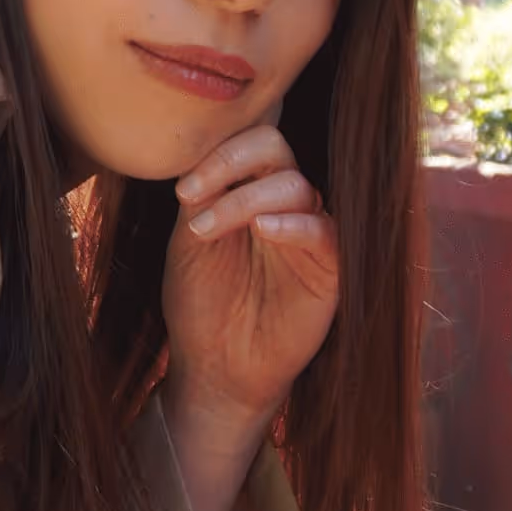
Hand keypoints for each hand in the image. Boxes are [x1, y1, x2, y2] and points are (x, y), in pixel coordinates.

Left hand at [162, 121, 339, 431]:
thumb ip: (200, 195)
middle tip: (191, 195)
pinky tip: (263, 231)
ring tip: (206, 230)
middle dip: (231, 163)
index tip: (182, 189)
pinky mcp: (329, 269)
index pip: (248, 143)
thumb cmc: (200, 303)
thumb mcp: (188, 241)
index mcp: (248, 190)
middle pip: (276, 149)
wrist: (215, 367)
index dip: (217, 152)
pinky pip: (325, 231)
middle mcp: (281, 204)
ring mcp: (307, 234)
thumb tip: (199, 149)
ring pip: (296, 186)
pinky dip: (294, 225)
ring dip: (246, 200)